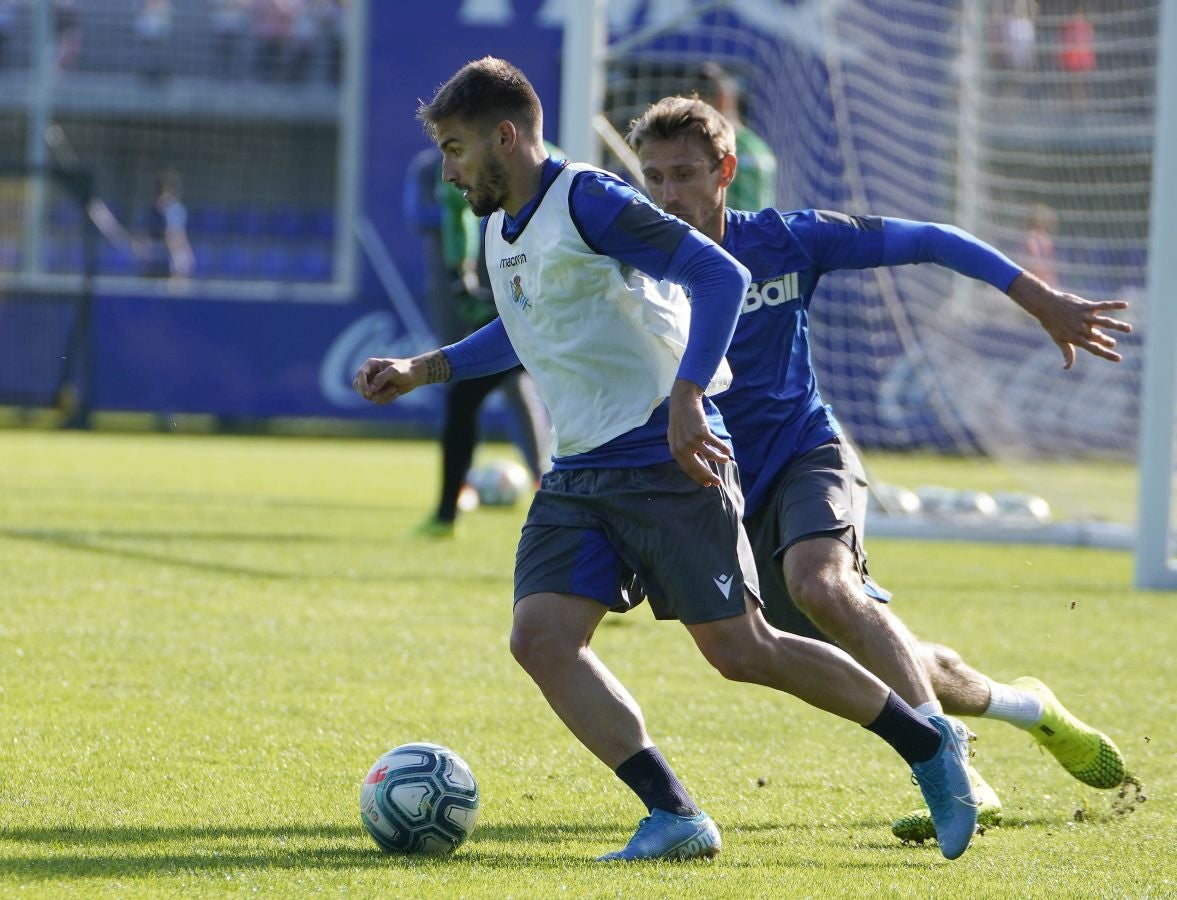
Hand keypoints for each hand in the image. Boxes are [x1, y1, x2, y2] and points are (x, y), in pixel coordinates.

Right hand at [353, 357, 417, 403]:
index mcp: (371, 365)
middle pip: (358, 387)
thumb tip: (370, 389)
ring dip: (382, 396)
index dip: (362, 385)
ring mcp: (373, 385)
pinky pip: (377, 401)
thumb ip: (381, 378)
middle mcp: (369, 375)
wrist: (415, 376)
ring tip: (394, 389)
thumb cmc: (405, 370)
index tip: (369, 393)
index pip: (359, 375)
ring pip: (368, 396)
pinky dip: (386, 399)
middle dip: (368, 393)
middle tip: (377, 396)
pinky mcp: (379, 393)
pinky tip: (396, 393)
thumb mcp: (394, 371)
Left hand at [668, 379, 731, 486]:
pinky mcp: (701, 432)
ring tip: (726, 460)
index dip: (699, 478)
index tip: (707, 484)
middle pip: (698, 467)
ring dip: (720, 459)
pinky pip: (715, 444)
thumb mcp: (676, 438)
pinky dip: (723, 448)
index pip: (688, 469)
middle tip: (718, 482)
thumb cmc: (680, 421)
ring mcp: (692, 440)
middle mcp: (683, 448)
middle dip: (709, 476)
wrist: (682, 402)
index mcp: (675, 451)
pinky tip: (728, 451)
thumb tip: (694, 464)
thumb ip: (682, 451)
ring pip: (710, 455)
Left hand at [1007, 272, 1131, 367]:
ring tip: (1129, 329)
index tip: (1119, 359)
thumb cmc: (1052, 324)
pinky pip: (1103, 305)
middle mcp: (1082, 328)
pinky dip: (1114, 305)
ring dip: (1118, 326)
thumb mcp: (1059, 339)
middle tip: (1112, 343)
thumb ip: (1067, 353)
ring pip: (1105, 322)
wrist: (1045, 305)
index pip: (1094, 349)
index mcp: (1076, 338)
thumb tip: (1066, 368)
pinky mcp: (1086, 306)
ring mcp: (1085, 317)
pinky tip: (1125, 305)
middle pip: (1099, 336)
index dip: (1106, 354)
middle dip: (1107, 341)